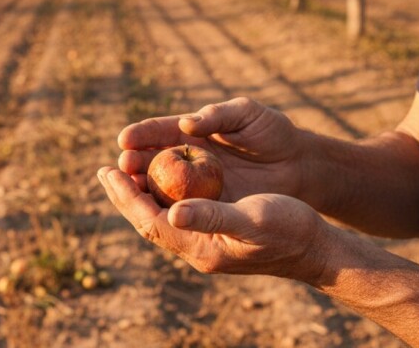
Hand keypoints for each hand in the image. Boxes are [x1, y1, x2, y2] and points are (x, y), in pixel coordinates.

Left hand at [97, 167, 329, 283]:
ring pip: (160, 217)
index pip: (149, 222)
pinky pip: (177, 214)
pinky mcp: (215, 234)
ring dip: (140, 195)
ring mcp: (205, 243)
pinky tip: (157, 182)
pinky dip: (161, 196)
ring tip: (121, 172)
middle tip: (103, 170)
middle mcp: (196, 248)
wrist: (315, 248)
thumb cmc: (289, 230)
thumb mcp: (251, 219)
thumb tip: (173, 212)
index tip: (108, 171)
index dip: (127, 197)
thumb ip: (212, 216)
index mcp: (200, 248)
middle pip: (148, 221)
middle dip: (125, 195)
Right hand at [118, 97, 306, 201]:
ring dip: (142, 189)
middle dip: (133, 163)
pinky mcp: (208, 206)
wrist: (300, 167)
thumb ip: (218, 115)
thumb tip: (185, 124)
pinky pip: (182, 209)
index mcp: (191, 131)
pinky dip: (166, 211)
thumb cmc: (273, 132)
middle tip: (122, 167)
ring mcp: (195, 184)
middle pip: (151, 160)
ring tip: (129, 189)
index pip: (158, 131)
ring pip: (160, 187)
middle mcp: (186, 158)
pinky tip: (156, 214)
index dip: (140, 135)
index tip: (124, 140)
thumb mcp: (249, 115)